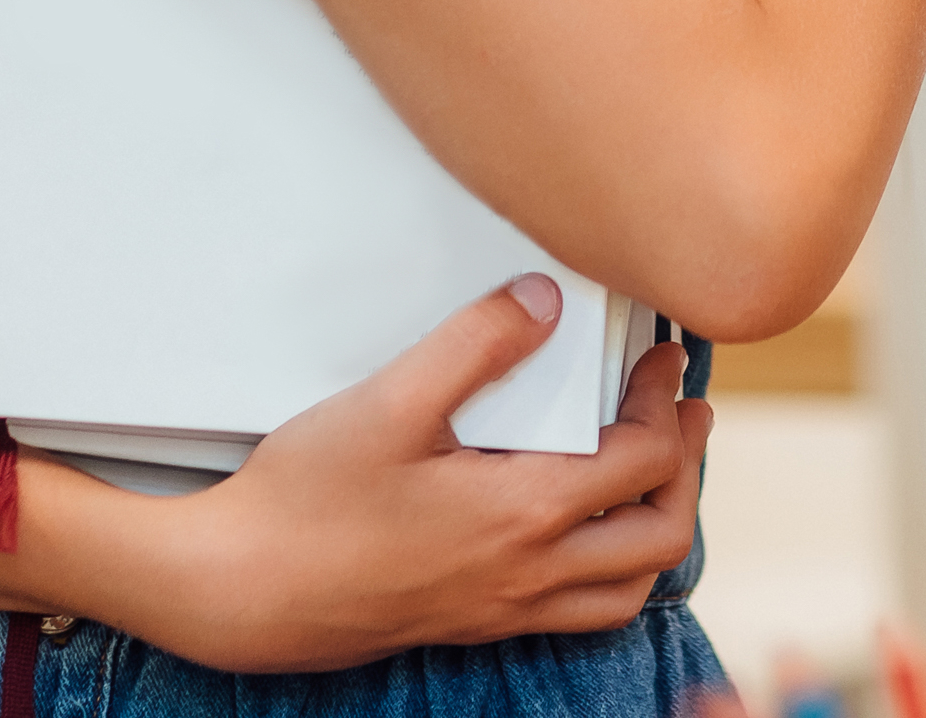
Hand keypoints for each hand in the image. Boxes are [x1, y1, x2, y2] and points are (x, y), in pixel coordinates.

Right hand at [110, 276, 711, 670]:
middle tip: (681, 414)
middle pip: (660, 534)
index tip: (662, 359)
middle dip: (685, 468)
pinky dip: (608, 574)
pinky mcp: (473, 624)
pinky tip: (578, 531)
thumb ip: (475, 344)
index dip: (667, 402)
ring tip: (649, 474)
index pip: (645, 459)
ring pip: (626, 590)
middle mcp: (528, 572)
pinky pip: (577, 615)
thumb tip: (545, 301)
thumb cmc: (306, 502)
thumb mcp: (388, 401)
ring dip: (655, 529)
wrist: (241, 591)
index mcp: (523, 513)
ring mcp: (503, 608)